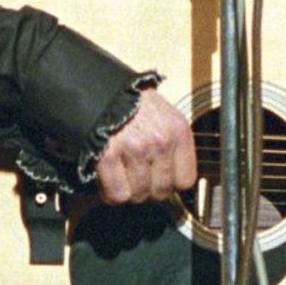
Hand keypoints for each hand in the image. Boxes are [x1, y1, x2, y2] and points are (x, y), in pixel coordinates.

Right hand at [95, 88, 196, 203]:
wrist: (100, 89)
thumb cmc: (132, 103)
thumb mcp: (164, 115)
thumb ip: (173, 144)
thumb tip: (172, 181)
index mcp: (178, 130)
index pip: (185, 181)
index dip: (170, 184)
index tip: (159, 179)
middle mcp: (160, 141)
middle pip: (160, 192)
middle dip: (147, 190)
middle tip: (135, 177)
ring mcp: (135, 149)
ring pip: (138, 195)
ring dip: (127, 191)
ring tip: (121, 175)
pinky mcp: (109, 155)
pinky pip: (116, 194)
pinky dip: (109, 193)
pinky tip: (107, 179)